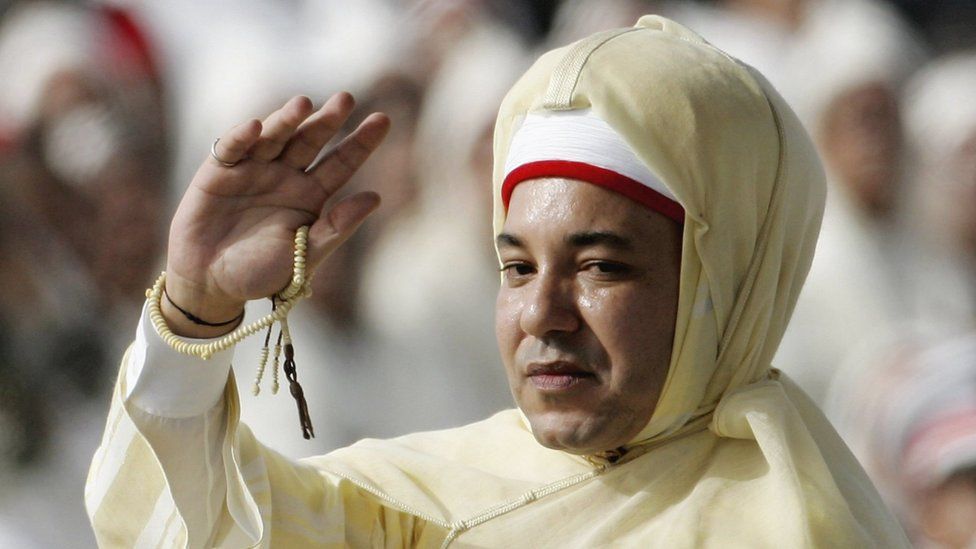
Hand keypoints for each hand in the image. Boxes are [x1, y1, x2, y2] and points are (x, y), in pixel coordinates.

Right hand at [163, 93, 389, 337]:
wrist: (210, 284)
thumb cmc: (261, 274)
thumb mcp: (305, 255)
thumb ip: (336, 227)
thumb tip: (375, 198)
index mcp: (311, 194)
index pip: (341, 163)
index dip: (361, 142)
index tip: (383, 119)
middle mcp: (286, 175)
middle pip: (310, 141)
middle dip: (327, 120)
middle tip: (347, 99)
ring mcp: (253, 169)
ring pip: (275, 136)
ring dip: (287, 119)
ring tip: (304, 104)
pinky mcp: (219, 171)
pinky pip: (231, 148)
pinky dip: (241, 136)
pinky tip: (256, 126)